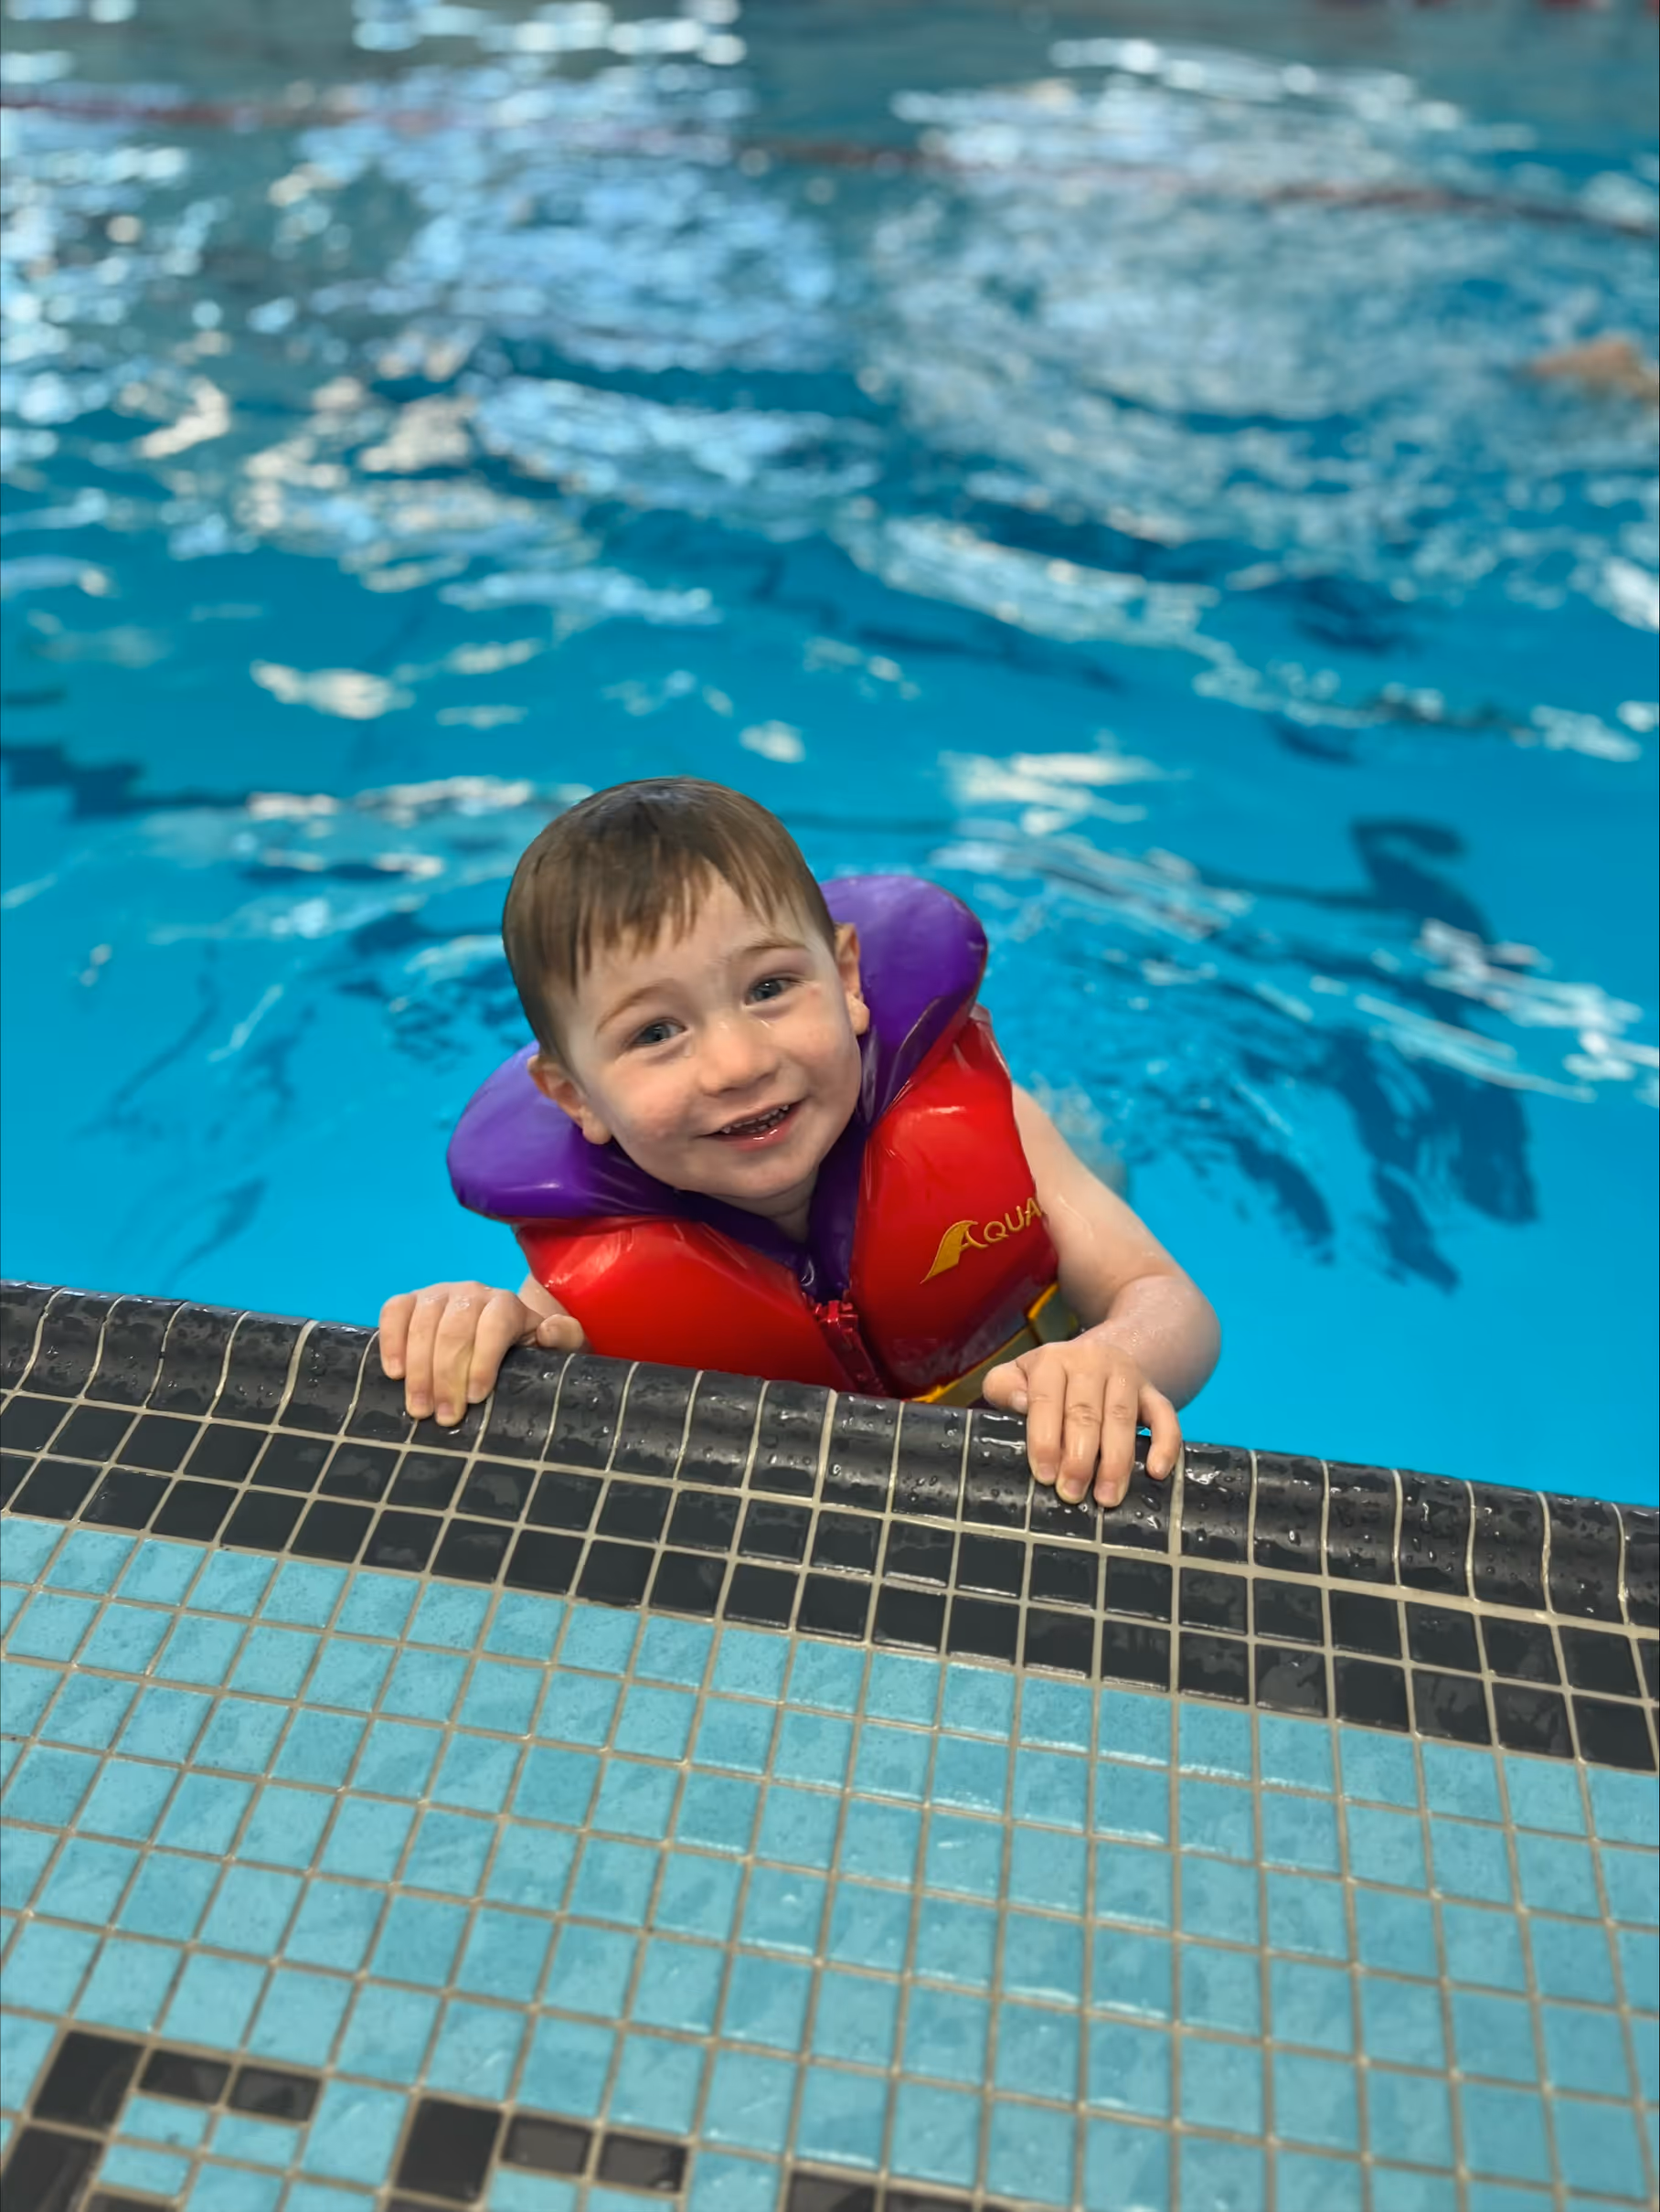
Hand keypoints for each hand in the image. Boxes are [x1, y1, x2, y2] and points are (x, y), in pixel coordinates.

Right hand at [378, 1282, 583, 1426]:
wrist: (502, 1335)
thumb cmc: (529, 1351)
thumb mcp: (556, 1350)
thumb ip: (566, 1338)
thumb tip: (549, 1331)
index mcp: (508, 1304)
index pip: (494, 1324)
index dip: (483, 1361)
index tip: (474, 1398)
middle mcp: (473, 1291)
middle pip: (455, 1329)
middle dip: (447, 1376)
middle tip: (444, 1418)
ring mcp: (438, 1294)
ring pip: (423, 1323)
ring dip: (419, 1369)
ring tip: (419, 1409)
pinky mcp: (411, 1301)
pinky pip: (394, 1311)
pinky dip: (391, 1340)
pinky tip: (395, 1373)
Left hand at [983, 1334, 1181, 1508]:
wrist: (1095, 1356)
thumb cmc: (1046, 1381)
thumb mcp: (1016, 1376)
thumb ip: (1004, 1388)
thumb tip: (1020, 1405)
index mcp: (1052, 1360)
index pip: (1046, 1400)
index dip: (1045, 1440)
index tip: (1044, 1476)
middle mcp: (1091, 1361)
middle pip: (1086, 1412)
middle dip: (1079, 1458)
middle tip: (1072, 1494)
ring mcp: (1126, 1375)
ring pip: (1123, 1418)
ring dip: (1116, 1462)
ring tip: (1106, 1497)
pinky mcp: (1153, 1391)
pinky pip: (1165, 1416)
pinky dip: (1165, 1444)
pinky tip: (1156, 1471)